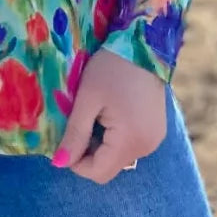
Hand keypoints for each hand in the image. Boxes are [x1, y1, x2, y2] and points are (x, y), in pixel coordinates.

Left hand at [53, 48, 165, 183]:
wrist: (144, 44)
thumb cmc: (112, 68)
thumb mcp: (88, 98)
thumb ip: (75, 133)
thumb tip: (59, 163)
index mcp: (130, 141)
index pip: (98, 172)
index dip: (77, 162)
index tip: (66, 138)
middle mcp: (147, 147)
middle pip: (110, 167)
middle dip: (89, 152)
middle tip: (80, 121)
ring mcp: (155, 139)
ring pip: (119, 157)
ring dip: (103, 144)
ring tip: (96, 115)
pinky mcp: (157, 131)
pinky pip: (131, 145)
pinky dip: (116, 137)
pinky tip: (111, 114)